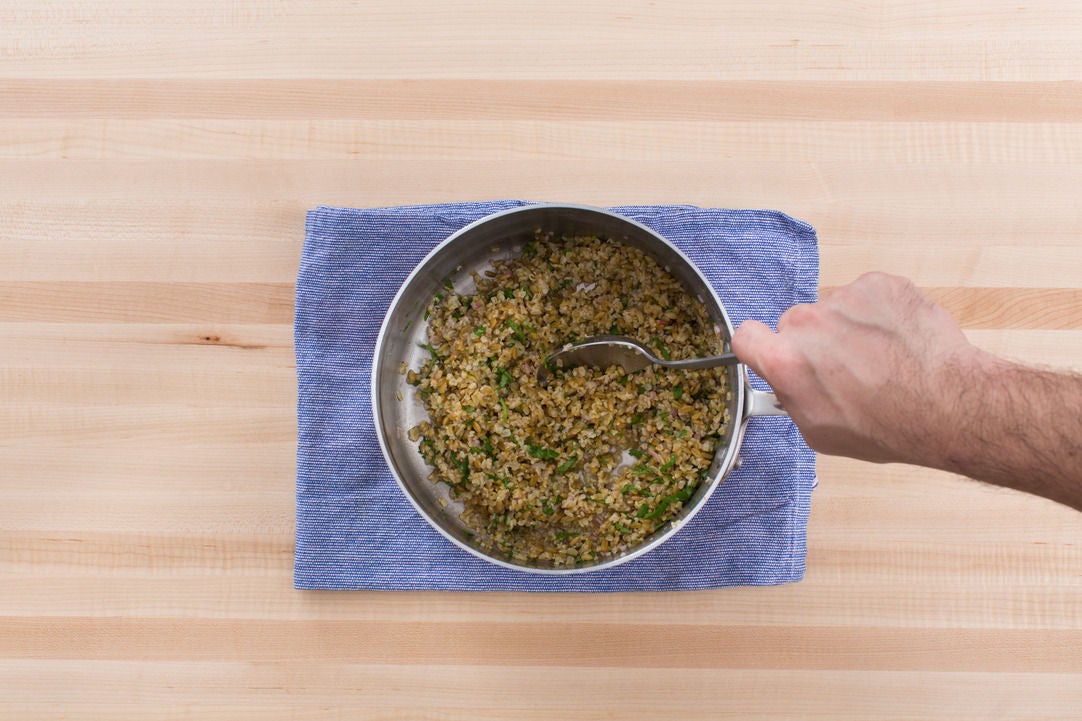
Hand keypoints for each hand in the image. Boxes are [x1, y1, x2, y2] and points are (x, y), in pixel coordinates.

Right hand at [732, 272, 983, 464]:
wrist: (947, 406)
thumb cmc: (888, 426)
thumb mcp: (820, 433)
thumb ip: (792, 398)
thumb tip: (787, 385)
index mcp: (786, 361)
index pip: (745, 336)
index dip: (759, 346)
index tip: (772, 352)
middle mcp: (808, 323)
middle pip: (796, 324)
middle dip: (814, 342)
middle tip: (846, 368)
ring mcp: (844, 299)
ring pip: (835, 310)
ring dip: (850, 328)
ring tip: (882, 358)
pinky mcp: (879, 284)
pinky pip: (867, 295)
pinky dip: (880, 313)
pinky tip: (899, 341)